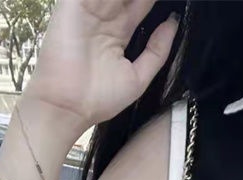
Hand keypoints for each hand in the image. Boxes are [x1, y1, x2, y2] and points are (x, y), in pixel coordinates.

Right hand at [23, 0, 178, 132]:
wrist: (69, 106)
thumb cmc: (100, 98)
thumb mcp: (139, 77)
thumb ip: (157, 51)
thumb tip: (173, 22)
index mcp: (120, 31)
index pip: (142, 5)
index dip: (156, 2)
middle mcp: (105, 17)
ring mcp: (89, 8)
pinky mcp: (73, 4)